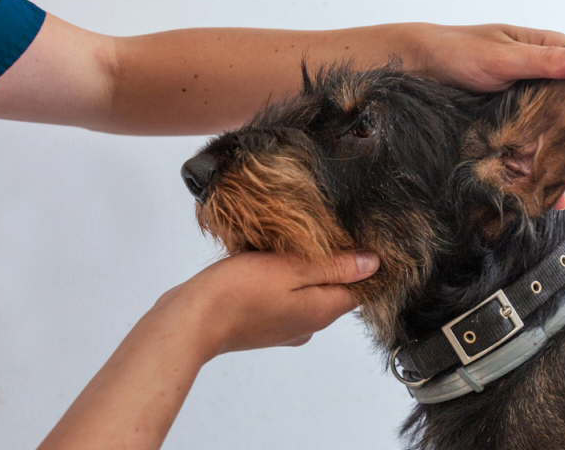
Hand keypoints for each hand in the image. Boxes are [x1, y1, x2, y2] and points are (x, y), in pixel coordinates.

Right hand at [154, 251, 379, 361]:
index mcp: (321, 312)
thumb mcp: (292, 268)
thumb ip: (334, 267)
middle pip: (332, 291)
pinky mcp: (261, 325)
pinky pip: (282, 299)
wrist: (191, 321)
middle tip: (318, 235)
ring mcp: (283, 328)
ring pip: (305, 293)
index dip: (360, 263)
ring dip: (301, 271)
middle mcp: (308, 325)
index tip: (352, 239)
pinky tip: (265, 265)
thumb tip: (373, 265)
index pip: (359, 289)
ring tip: (287, 246)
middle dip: (330, 264)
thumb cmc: (239, 292)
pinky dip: (280, 281)